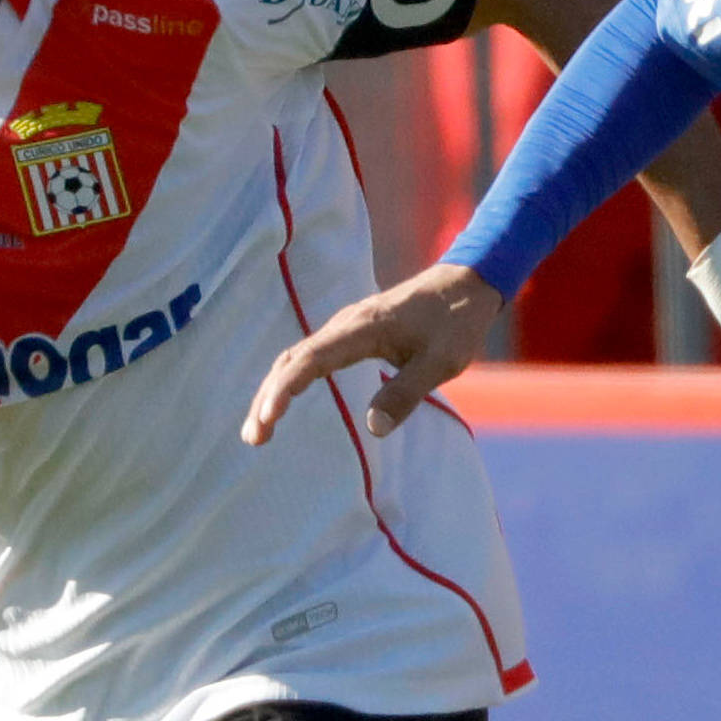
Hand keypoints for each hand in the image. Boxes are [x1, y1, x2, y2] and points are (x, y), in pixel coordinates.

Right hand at [244, 260, 500, 444]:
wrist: (466, 282)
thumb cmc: (456, 322)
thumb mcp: (441, 362)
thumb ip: (407, 392)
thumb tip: (373, 428)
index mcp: (362, 329)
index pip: (310, 359)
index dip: (285, 389)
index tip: (268, 418)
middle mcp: (345, 324)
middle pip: (291, 359)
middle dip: (267, 397)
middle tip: (253, 438)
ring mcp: (345, 326)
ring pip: (296, 357)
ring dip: (274, 390)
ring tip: (260, 429)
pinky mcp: (351, 332)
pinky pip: (310, 355)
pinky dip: (290, 378)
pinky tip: (283, 399)